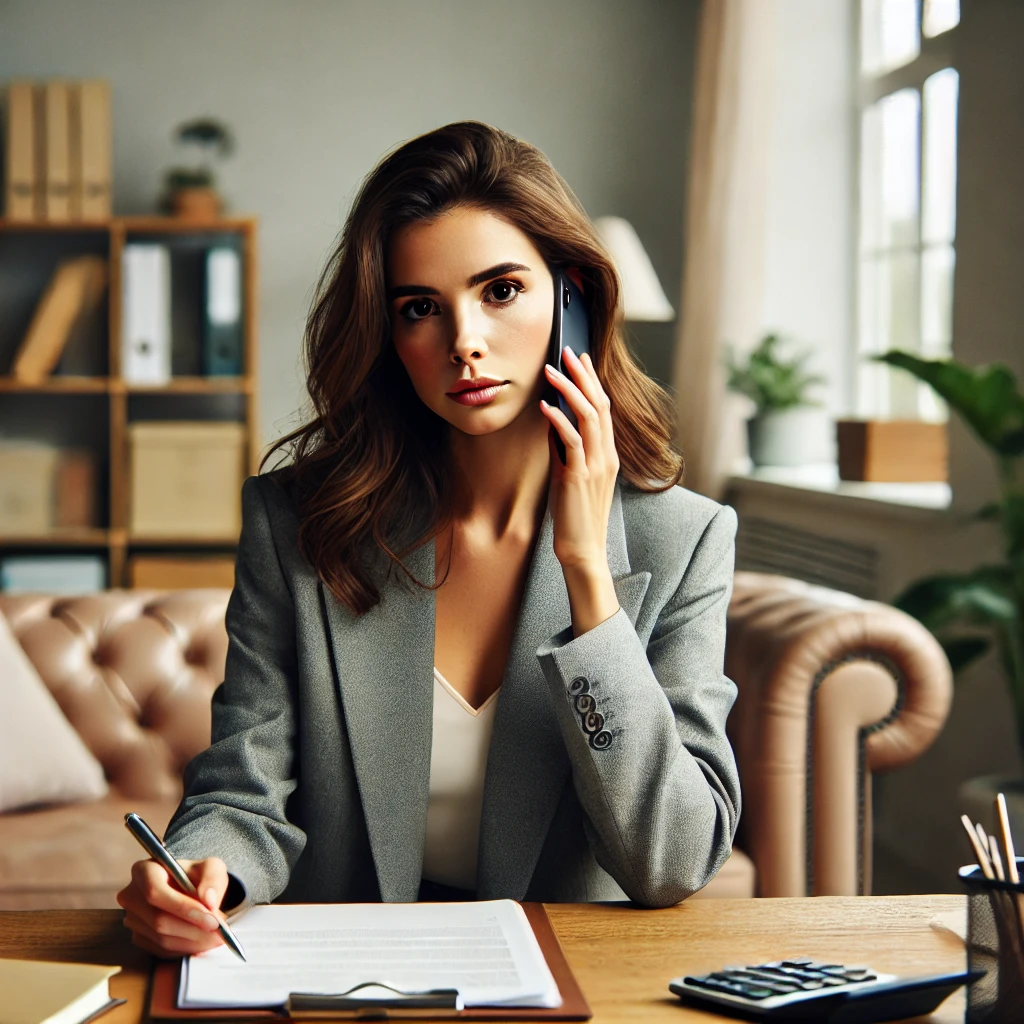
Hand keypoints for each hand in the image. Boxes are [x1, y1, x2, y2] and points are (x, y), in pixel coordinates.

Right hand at [116, 856, 228, 957]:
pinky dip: (185, 948)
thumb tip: (209, 900)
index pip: (155, 892)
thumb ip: (212, 878)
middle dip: (193, 929)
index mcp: (144, 870)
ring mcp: (132, 919)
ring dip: (192, 941)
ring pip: (161, 938)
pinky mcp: (138, 938)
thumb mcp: (211, 867)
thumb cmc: (196, 875)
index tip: (211, 918)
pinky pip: (162, 950)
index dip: (183, 908)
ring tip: (216, 936)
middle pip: (159, 920)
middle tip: (220, 931)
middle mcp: (131, 896)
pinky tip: (203, 941)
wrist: (188, 888)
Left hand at [540, 346, 619, 572]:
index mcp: (609, 454)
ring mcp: (596, 466)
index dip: (593, 381)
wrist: (583, 551)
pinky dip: (559, 420)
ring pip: (588, 417)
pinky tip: (545, 407)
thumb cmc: (575, 515)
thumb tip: (554, 421)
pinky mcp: (579, 477)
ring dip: (569, 390)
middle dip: (583, 375)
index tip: (580, 359)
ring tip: (551, 371)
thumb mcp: (572, 475)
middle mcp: (607, 456)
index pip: (604, 408)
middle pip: (600, 405)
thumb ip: (567, 449)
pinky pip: (572, 442)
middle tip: (568, 351)